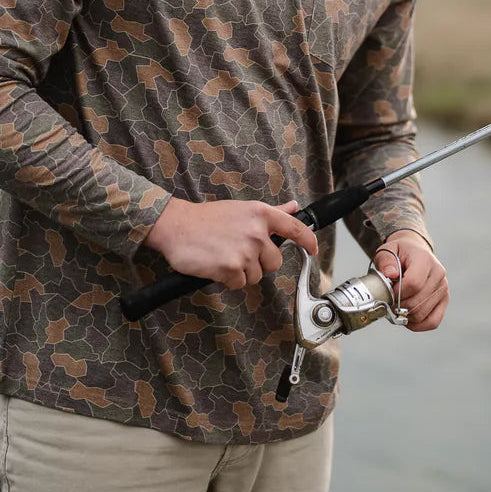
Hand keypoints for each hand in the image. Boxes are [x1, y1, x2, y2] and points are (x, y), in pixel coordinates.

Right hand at [144, 198, 318, 290]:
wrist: (176, 226)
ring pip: (257, 276)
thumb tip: (293, 207)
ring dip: (242, 272)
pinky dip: (229, 280)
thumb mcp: (242, 209)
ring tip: (225, 257)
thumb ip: (271, 212)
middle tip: (239, 252)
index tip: (313, 249)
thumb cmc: (207, 218)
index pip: (295, 228)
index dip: (308, 241)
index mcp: (261, 214)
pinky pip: (240, 284)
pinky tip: (217, 266)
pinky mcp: (231, 269)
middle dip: (260, 263)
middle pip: (275, 262)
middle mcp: (257, 232)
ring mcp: (245, 251)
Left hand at [375, 230, 447, 331]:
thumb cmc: (400, 253)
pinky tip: (407, 318)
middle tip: (389, 302)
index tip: (388, 293)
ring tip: (397, 307)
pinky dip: (418, 325)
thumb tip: (390, 274)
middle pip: (417, 302)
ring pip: (422, 314)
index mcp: (425, 260)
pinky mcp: (445, 300)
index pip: (413, 283)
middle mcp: (438, 274)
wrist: (415, 252)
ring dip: (405, 315)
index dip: (397, 293)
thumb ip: (385, 260)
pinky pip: (433, 322)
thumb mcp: (388, 249)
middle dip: (398, 306)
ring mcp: (443, 289)